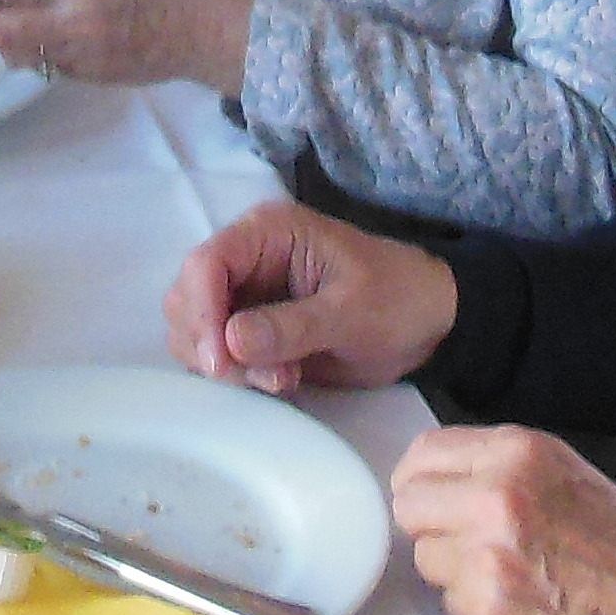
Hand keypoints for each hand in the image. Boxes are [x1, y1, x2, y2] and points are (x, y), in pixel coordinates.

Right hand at [166, 197, 457, 394]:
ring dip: (225, 366)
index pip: (206, 263)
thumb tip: (231, 342)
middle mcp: (245, 258)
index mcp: (268, 233)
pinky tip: (282, 381)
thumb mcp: (352, 312)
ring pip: (193, 332)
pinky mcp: (249, 330)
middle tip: (261, 377)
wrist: (429, 323)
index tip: (220, 363)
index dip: (202, 313)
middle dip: (211, 344)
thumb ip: (291, 326)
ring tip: (283, 379)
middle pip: (186, 299)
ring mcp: (244, 295)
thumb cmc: (397, 300)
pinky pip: (216, 355)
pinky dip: (236, 375)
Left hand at [390, 426, 615, 614]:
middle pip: (409, 506)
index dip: (425, 482)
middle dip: (432, 528)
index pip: (423, 455)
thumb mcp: (573, 477)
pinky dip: (476, 613)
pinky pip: (450, 607)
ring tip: (511, 581)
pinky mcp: (487, 614)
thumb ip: (506, 472)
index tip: (437, 502)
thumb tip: (447, 482)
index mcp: (519, 454)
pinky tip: (522, 611)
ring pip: (425, 560)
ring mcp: (486, 557)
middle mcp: (495, 496)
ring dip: (455, 574)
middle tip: (469, 547)